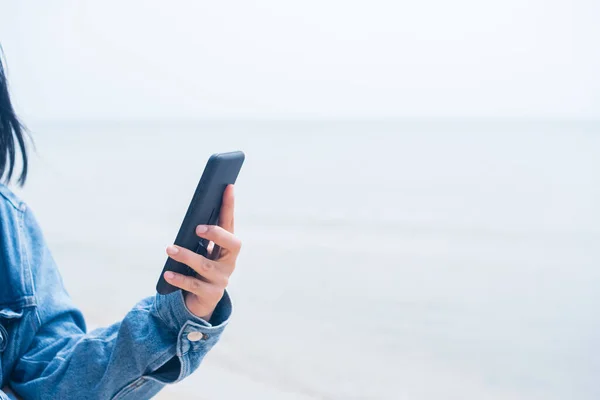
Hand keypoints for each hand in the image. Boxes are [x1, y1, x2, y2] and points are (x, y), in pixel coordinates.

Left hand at [163, 185, 240, 320]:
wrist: (201, 300)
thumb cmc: (200, 269)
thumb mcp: (202, 251)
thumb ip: (200, 237)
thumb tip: (191, 218)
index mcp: (227, 247)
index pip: (231, 222)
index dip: (230, 205)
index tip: (228, 187)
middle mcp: (229, 261)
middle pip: (232, 244)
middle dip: (217, 234)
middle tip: (198, 228)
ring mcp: (221, 279)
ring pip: (206, 265)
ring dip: (187, 255)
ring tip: (170, 248)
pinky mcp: (210, 294)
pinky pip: (194, 285)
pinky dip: (179, 278)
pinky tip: (167, 273)